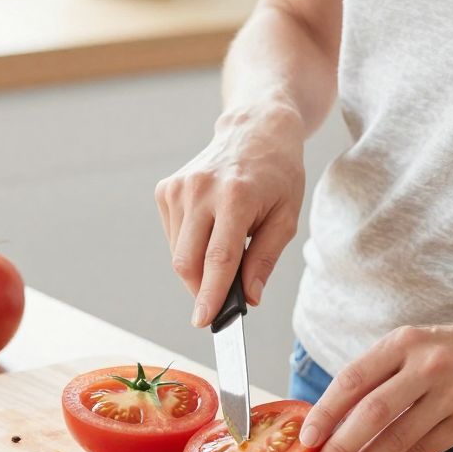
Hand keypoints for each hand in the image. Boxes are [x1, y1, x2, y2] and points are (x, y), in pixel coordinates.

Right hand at [155, 104, 305, 326]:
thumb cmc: (277, 174)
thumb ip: (265, 258)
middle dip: (201, 289)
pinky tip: (210, 229)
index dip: (210, 295)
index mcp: (236, 196)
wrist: (255, 130)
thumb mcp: (286, 216)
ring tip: (225, 247)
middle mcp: (201, 190)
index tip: (204, 321)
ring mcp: (179, 188)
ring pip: (178, 253)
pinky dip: (190, 246)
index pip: (218, 258)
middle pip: (188, 261)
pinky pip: (173, 236)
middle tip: (221, 300)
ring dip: (198, 267)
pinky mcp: (166, 189)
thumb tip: (248, 297)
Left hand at [297, 308, 452, 451]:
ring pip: (397, 438)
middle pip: (372, 413)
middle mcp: (427, 365)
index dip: (326, 412)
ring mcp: (451, 394)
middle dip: (339, 448)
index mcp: (404, 342)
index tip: (306, 439)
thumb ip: (380, 373)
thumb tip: (332, 418)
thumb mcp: (417, 344)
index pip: (353, 379)